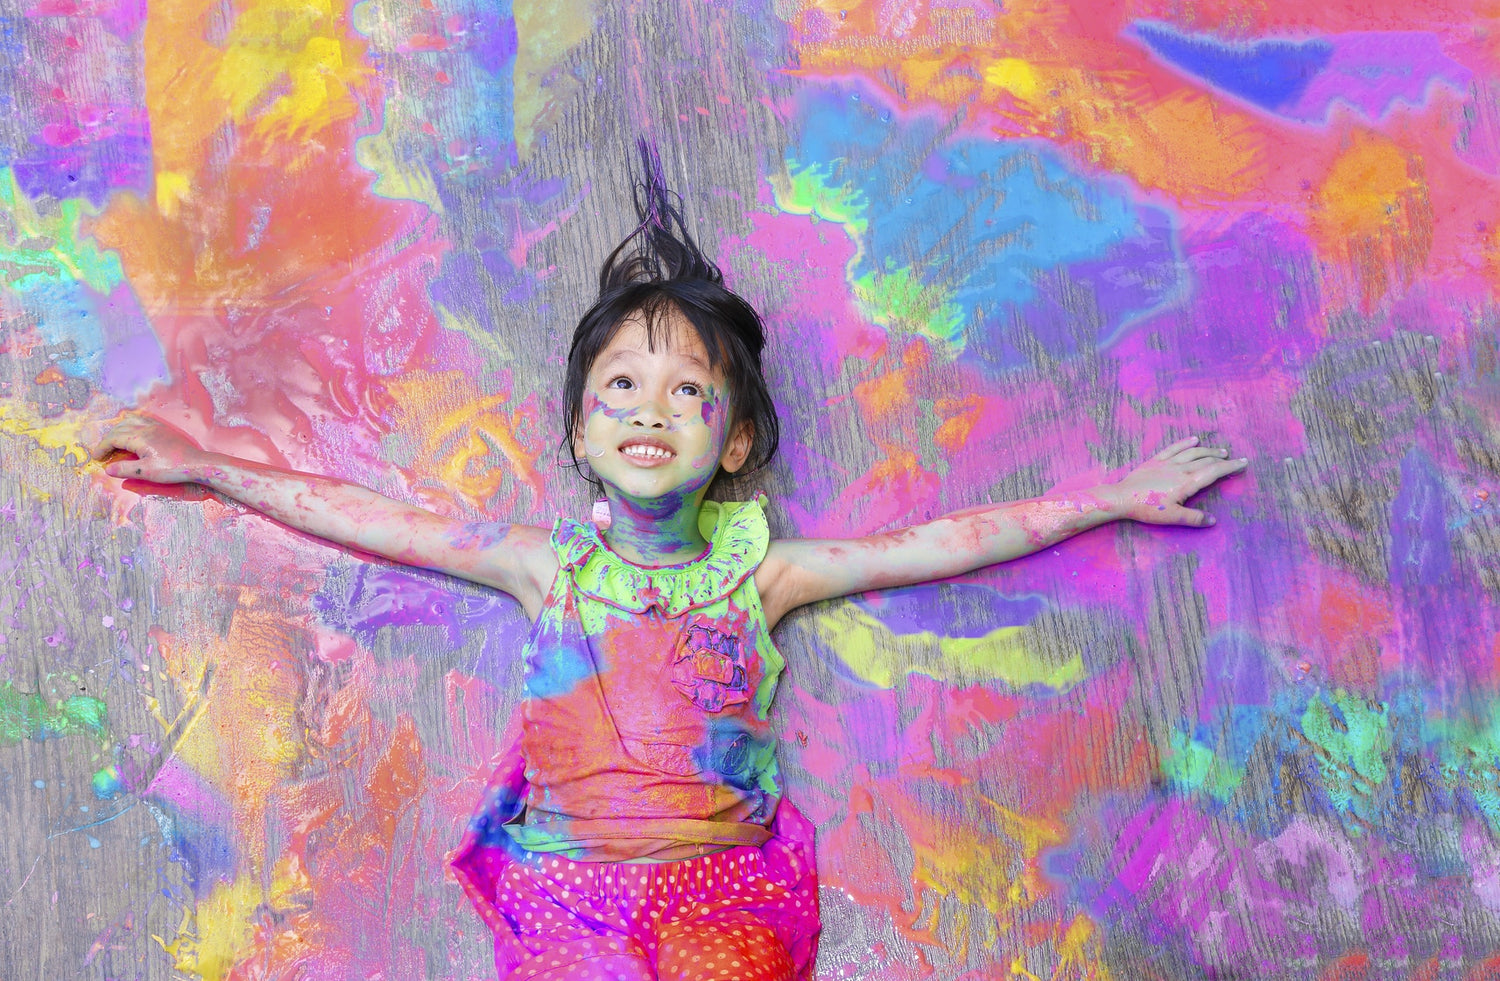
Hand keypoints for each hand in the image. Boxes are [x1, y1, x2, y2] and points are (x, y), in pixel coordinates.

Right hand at [89, 413, 209, 483]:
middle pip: (119, 428)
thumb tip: (107, 469)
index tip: (96, 458)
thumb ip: (125, 469)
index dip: (102, 447)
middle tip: (103, 454)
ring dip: (118, 430)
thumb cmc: (172, 468)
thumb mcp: (146, 472)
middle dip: (108, 440)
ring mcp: (156, 426)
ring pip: (130, 421)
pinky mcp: (163, 429)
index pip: (114, 438)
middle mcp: (146, 428)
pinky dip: (131, 423)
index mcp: (140, 437)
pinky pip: (142, 420)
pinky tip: (131, 431)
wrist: (197, 463)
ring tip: (114, 442)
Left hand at [1097, 436, 1247, 526]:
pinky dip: (1185, 443)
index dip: (1230, 467)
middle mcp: (1180, 468)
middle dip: (1222, 459)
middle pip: (1206, 461)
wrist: (1122, 497)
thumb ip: (1194, 518)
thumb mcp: (1173, 517)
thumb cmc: (1147, 509)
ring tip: (1220, 451)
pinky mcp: (1156, 460)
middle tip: (1234, 459)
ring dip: (1208, 450)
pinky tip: (1194, 439)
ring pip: (1193, 452)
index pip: (1214, 471)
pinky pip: (1174, 448)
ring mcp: (1167, 462)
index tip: (1243, 463)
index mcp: (1187, 482)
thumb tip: (1213, 520)